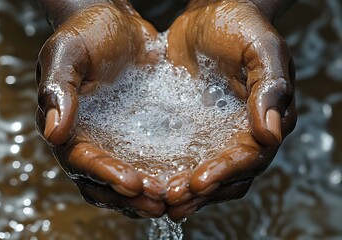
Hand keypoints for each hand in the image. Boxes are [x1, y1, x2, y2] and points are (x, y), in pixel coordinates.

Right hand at [35, 2, 165, 217]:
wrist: (117, 22)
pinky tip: (179, 181)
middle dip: (128, 195)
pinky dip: (159, 176)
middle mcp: (90, 139)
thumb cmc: (88, 32)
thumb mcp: (68, 52)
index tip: (130, 183)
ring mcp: (115, 139)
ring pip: (125, 179)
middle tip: (157, 200)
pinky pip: (147, 162)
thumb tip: (53, 133)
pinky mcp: (138, 134)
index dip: (105, 175)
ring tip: (171, 199)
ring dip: (144, 194)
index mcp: (67, 126)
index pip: (81, 161)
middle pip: (103, 181)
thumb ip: (58, 89)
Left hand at [165, 0, 295, 220]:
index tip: (200, 182)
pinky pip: (186, 155)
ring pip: (208, 171)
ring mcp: (218, 132)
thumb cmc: (240, 25)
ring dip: (188, 190)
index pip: (250, 157)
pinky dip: (174, 170)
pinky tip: (155, 179)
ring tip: (163, 199)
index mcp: (267, 118)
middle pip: (229, 174)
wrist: (212, 13)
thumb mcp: (260, 49)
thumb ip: (270, 88)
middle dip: (203, 190)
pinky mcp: (194, 126)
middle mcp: (244, 132)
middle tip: (174, 199)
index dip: (226, 172)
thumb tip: (272, 134)